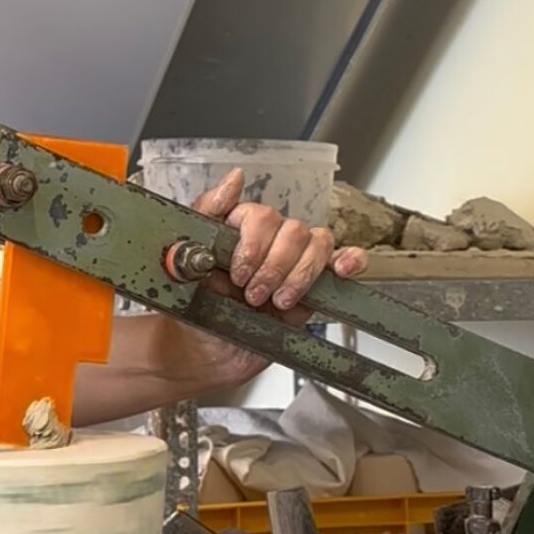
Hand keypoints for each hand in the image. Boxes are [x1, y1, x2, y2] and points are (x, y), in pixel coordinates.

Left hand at [154, 167, 366, 394]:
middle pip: (292, 229)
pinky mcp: (314, 286)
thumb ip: (203, 216)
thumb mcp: (184, 262)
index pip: (260, 214)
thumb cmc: (193, 310)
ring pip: (317, 243)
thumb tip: (233, 179)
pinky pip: (343, 260)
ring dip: (298, 275)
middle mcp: (268, 241)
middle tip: (252, 294)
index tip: (239, 272)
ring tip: (276, 302)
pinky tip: (339, 270)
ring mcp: (293, 261)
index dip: (253, 243)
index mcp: (237, 229)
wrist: (207, 355)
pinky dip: (348, 260)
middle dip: (273, 266)